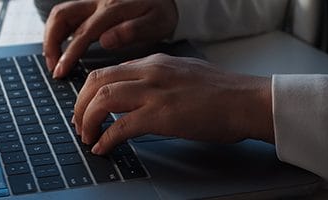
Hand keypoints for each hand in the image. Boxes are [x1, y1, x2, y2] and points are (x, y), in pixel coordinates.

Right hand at [43, 0, 177, 78]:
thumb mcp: (158, 22)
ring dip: (51, 35)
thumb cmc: (161, 10)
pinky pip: (69, 13)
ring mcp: (93, 0)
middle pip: (62, 16)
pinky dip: (59, 30)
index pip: (83, 33)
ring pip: (61, 13)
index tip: (60, 72)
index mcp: (113, 9)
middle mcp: (99, 1)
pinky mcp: (92, 3)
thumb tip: (105, 40)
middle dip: (51, 43)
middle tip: (53, 68)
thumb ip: (133, 30)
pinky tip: (62, 47)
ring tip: (53, 59)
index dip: (68, 54)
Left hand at [72, 54, 274, 154]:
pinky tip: (103, 147)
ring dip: (88, 120)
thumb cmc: (225, 93)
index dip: (91, 92)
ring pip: (102, 100)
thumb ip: (162, 80)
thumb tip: (144, 95)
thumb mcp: (186, 74)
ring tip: (87, 137)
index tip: (88, 108)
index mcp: (156, 62)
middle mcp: (150, 72)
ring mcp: (154, 92)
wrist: (247, 100)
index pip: (109, 71)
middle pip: (97, 82)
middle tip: (80, 124)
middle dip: (81, 105)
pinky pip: (119, 126)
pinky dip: (105, 138)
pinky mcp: (161, 115)